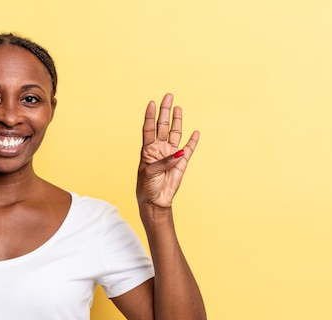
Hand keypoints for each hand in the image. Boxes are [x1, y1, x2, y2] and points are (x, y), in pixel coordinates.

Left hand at [137, 93, 198, 208]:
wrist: (155, 201)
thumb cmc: (147, 186)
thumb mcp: (150, 172)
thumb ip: (163, 161)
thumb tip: (180, 153)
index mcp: (147, 150)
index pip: (148, 128)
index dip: (150, 116)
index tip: (152, 103)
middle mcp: (159, 149)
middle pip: (163, 126)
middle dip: (165, 111)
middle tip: (168, 96)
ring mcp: (171, 154)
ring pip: (175, 133)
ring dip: (177, 121)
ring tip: (178, 107)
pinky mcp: (182, 163)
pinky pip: (189, 149)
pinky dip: (192, 141)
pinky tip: (195, 131)